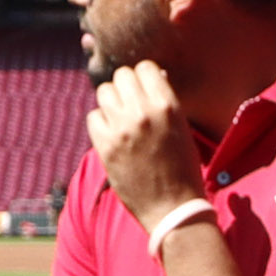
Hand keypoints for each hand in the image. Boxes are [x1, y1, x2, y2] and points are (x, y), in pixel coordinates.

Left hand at [86, 60, 208, 230]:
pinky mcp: (105, 147)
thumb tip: (152, 76)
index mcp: (168, 106)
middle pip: (121, 75)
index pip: (145, 67)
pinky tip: (112, 135)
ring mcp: (122, 129)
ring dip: (111, 102)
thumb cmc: (183, 168)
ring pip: (104, 92)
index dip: (143, 77)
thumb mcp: (182, 128)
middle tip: (131, 105)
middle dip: (126, 87)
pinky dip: (100, 123)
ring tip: (120, 119)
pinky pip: (93, 116)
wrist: (173, 208)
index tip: (144, 91)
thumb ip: (164, 102)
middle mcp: (143, 112)